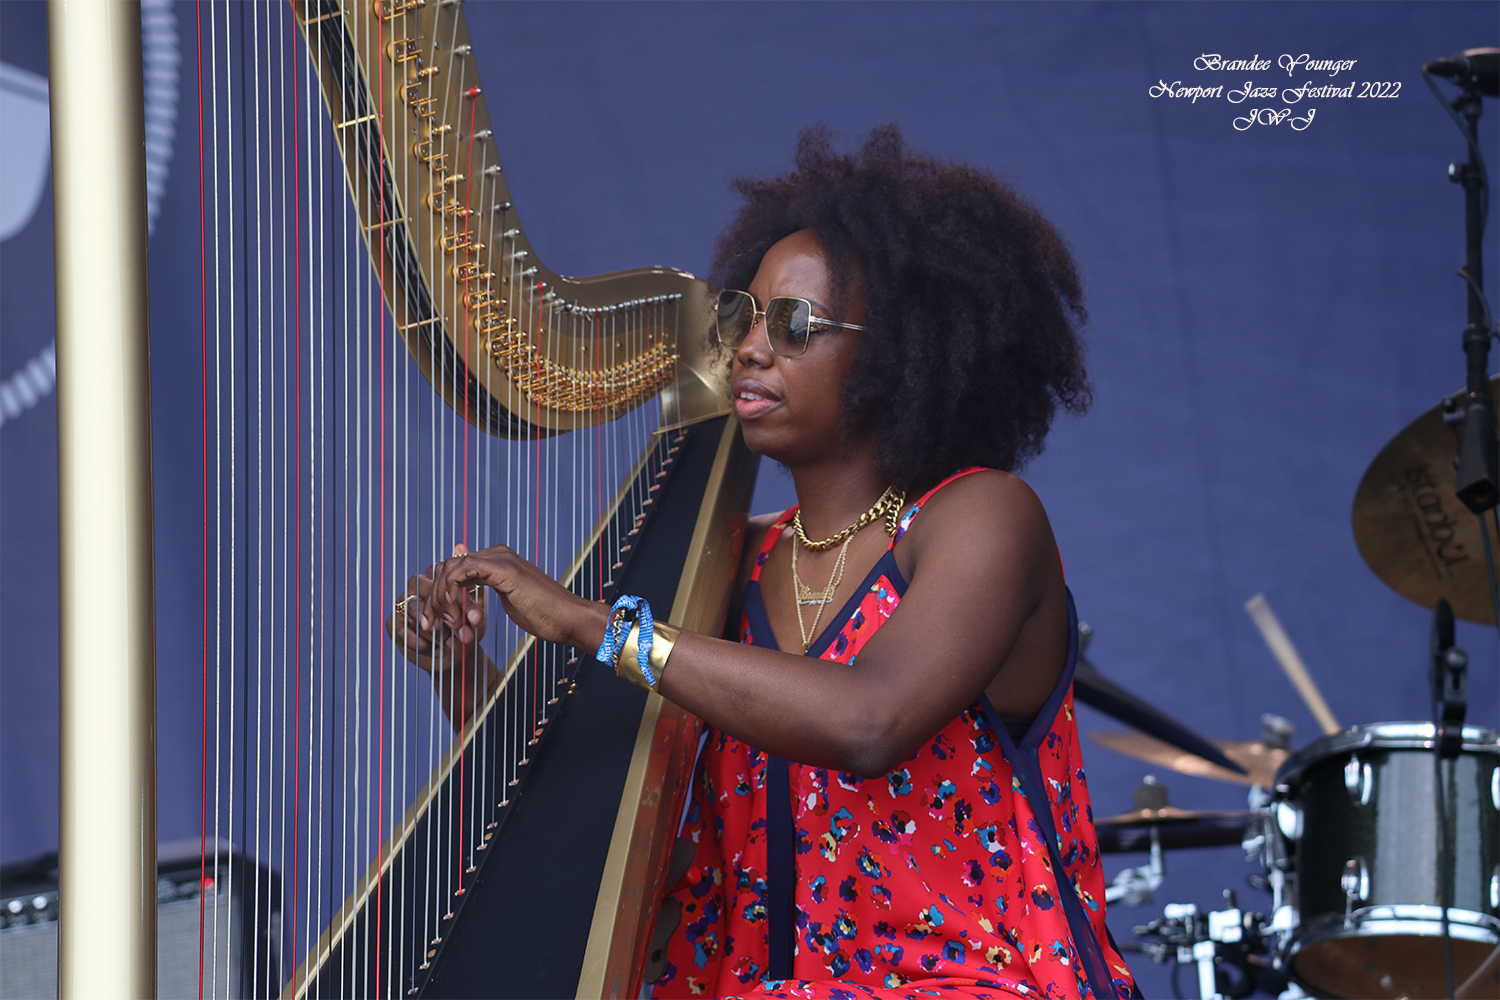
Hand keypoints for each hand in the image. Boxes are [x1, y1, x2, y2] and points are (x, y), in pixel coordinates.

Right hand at [386, 544, 487, 671]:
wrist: (452, 652)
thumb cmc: (465, 630)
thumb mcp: (472, 624)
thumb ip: (470, 622)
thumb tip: (468, 628)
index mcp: (442, 576)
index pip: (449, 582)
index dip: (461, 601)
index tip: (474, 619)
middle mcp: (421, 583)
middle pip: (429, 592)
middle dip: (446, 614)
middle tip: (459, 632)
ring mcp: (405, 601)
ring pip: (414, 608)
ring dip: (430, 627)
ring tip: (444, 641)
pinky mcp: (395, 619)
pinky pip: (401, 626)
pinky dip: (415, 638)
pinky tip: (426, 647)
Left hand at [422, 542, 602, 649]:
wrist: (569, 619)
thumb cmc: (544, 615)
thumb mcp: (509, 600)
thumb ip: (487, 591)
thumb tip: (468, 592)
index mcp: (497, 559)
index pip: (453, 567)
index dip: (439, 593)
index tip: (435, 621)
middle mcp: (497, 553)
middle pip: (447, 565)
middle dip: (434, 597)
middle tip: (431, 624)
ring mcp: (500, 558)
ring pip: (450, 568)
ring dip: (441, 598)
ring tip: (447, 624)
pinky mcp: (502, 569)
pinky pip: (462, 572)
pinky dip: (452, 593)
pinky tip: (456, 615)